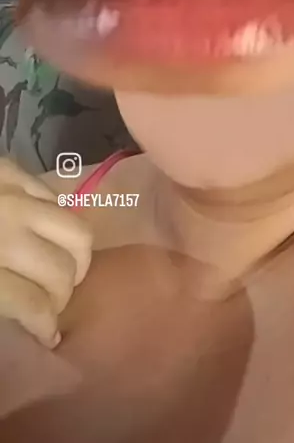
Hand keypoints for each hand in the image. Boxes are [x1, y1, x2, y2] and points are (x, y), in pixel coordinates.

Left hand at [0, 158, 92, 347]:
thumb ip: (2, 298)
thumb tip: (37, 318)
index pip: (34, 304)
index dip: (46, 326)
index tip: (49, 336)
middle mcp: (7, 226)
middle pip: (62, 268)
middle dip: (62, 295)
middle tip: (53, 303)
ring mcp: (13, 192)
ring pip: (77, 230)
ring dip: (75, 257)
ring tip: (60, 266)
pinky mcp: (13, 167)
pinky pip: (56, 197)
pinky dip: (57, 218)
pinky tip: (44, 230)